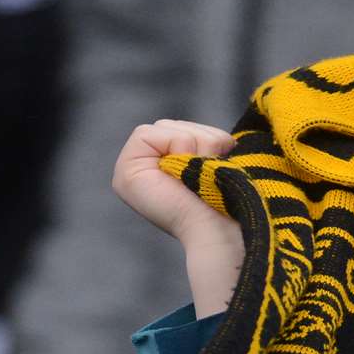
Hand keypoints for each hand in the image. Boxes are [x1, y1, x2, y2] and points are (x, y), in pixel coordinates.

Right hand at [113, 119, 245, 316]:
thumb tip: (218, 139)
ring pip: (164, 127)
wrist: (223, 228)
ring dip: (196, 144)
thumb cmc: (228, 200)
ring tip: (200, 175)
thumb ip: (202, 148)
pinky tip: (188, 173)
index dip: (202, 137)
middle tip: (208, 170)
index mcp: (162, 169)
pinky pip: (147, 134)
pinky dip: (180, 146)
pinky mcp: (125, 175)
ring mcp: (127, 173)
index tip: (216, 159)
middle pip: (169, 125)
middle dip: (200, 139)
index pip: (177, 128)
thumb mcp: (216, 165)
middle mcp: (140, 172)